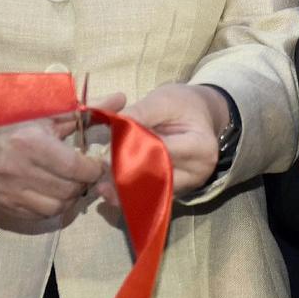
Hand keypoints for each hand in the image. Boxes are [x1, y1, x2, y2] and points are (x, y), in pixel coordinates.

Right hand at [0, 92, 124, 233]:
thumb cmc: (9, 125)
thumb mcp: (45, 113)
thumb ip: (85, 111)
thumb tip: (121, 98)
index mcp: (31, 144)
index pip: (76, 167)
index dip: (94, 168)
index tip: (96, 163)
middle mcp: (19, 172)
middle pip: (69, 189)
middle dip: (84, 182)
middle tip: (84, 173)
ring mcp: (10, 194)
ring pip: (57, 207)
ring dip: (70, 197)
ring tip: (69, 182)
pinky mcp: (4, 209)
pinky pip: (40, 216)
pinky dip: (52, 206)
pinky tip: (52, 192)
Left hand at [112, 84, 230, 197]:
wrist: (199, 116)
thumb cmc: (184, 105)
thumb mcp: (164, 100)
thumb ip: (141, 112)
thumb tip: (115, 126)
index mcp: (201, 147)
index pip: (161, 153)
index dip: (133, 152)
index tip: (106, 152)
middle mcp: (197, 173)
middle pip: (156, 178)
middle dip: (125, 174)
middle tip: (97, 171)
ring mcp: (188, 186)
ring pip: (150, 194)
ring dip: (124, 189)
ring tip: (101, 185)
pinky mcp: (175, 192)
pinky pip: (150, 197)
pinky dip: (130, 193)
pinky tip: (110, 190)